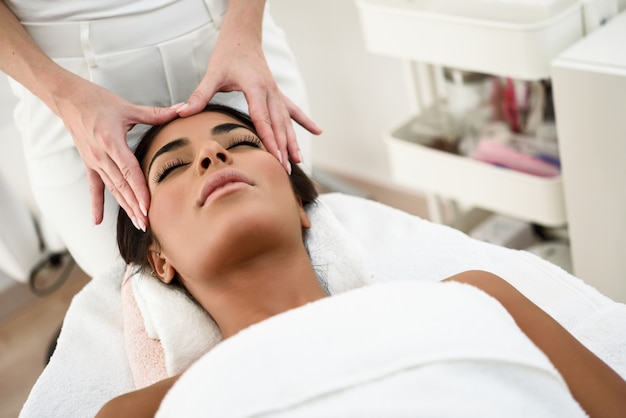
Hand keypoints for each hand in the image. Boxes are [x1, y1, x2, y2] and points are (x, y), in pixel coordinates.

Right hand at [54, 77, 178, 228]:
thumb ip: (156, 113)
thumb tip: (183, 109)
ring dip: (124, 207)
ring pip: (112, 189)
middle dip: (135, 206)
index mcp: (112, 142)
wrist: (68, 98)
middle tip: (146, 223)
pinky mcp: (89, 163)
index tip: (147, 207)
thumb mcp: (128, 107)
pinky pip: (93, 187)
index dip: (139, 190)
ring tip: (137, 223)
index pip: (129, 171)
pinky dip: (96, 204)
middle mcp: (101, 156)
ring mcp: (93, 162)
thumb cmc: (98, 101)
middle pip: (121, 186)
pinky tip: (97, 221)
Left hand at [175, 19, 321, 172]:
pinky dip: (305, 122)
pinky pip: (294, 110)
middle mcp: (270, 91)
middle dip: (283, 148)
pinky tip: (318, 132)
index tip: (274, 157)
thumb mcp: (212, 74)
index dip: (269, 139)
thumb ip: (199, 95)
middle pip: (279, 124)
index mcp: (255, 87)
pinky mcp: (277, 94)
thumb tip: (181, 113)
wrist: (243, 37)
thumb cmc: (227, 55)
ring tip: (299, 161)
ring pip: (288, 121)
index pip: (263, 119)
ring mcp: (276, 93)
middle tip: (285, 169)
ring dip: (293, 141)